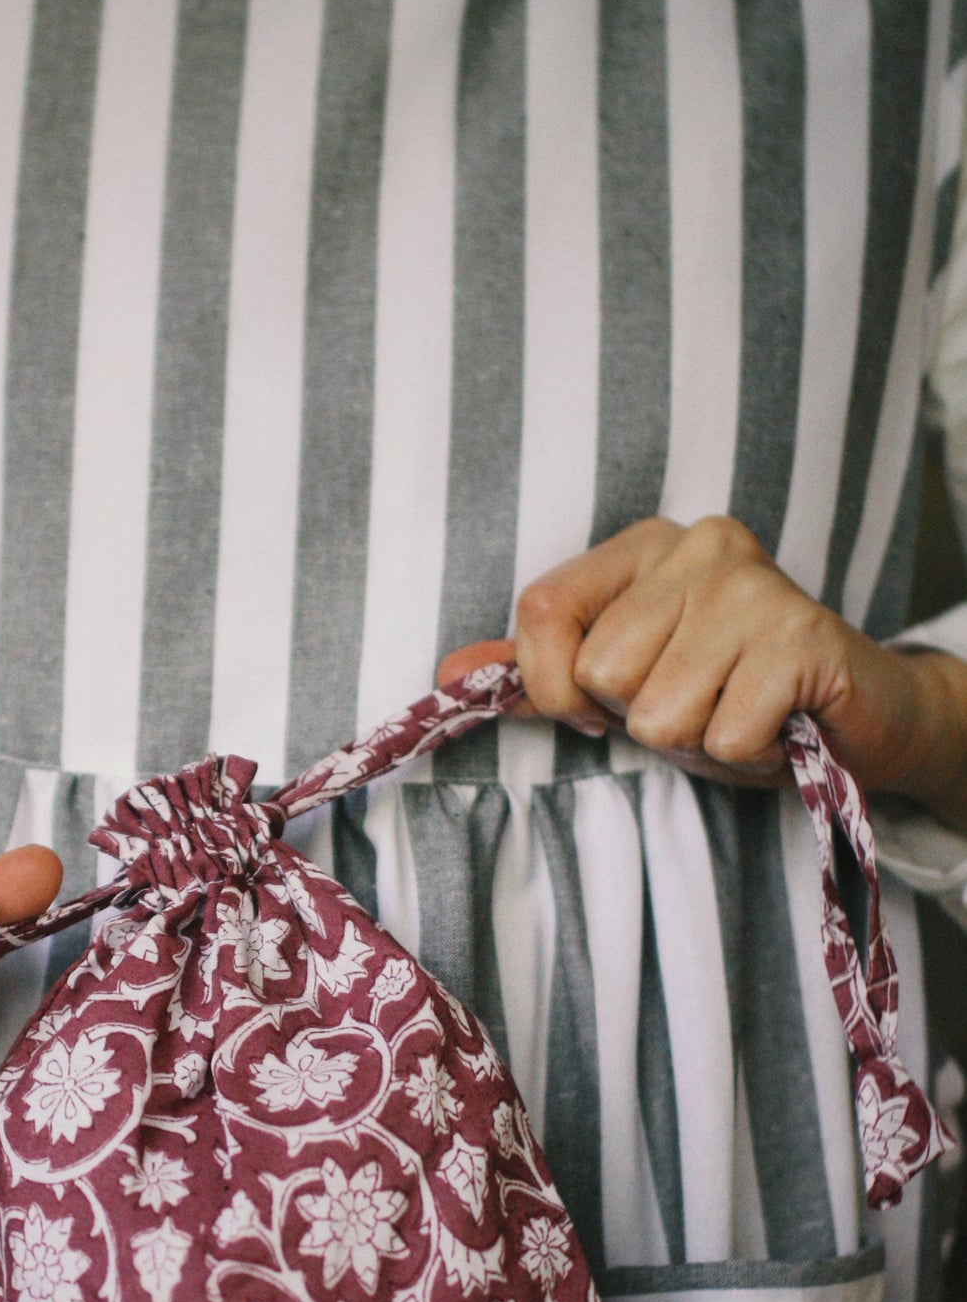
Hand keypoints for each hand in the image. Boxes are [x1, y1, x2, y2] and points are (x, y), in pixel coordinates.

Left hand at [438, 515, 966, 821]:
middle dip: (640, 718)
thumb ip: (540, 674)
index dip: (556, 681)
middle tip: (697, 702)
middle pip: (602, 671)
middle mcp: (699, 546)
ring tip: (734, 712)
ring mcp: (756, 588)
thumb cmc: (731, 691)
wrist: (854, 712)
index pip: (543, 607)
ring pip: (658, 712)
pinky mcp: (803, 640)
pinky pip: (722, 736)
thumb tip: (447, 676)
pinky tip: (771, 725)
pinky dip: (742, 754)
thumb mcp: (627, 680)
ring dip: (694, 739)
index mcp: (644, 546)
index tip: (600, 703)